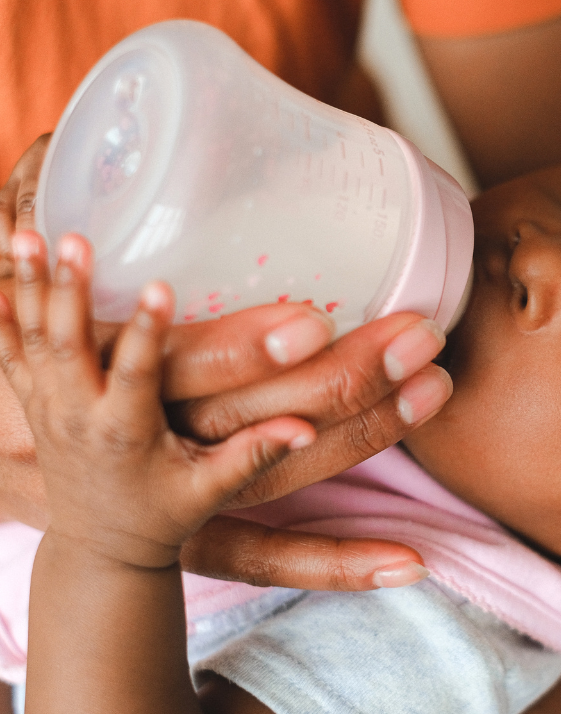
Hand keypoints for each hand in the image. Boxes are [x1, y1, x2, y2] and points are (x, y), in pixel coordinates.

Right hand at [0, 135, 449, 587]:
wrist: (6, 436)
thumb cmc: (33, 333)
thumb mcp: (27, 273)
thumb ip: (42, 201)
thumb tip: (62, 134)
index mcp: (104, 370)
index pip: (178, 363)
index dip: (240, 346)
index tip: (314, 319)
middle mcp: (148, 434)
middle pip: (249, 414)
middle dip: (342, 377)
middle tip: (420, 335)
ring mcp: (178, 487)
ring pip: (276, 476)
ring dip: (364, 438)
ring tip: (436, 390)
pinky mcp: (198, 525)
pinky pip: (268, 553)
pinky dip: (335, 562)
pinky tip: (409, 561)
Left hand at [0, 231, 318, 567]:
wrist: (101, 550)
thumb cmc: (164, 514)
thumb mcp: (212, 488)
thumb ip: (255, 454)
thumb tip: (307, 432)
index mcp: (125, 432)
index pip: (135, 373)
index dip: (146, 329)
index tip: (158, 284)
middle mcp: (78, 416)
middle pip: (66, 345)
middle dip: (68, 289)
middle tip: (75, 240)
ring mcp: (48, 409)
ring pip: (30, 339)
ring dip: (28, 287)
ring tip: (23, 234)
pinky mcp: (35, 405)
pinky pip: (8, 353)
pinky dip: (2, 314)